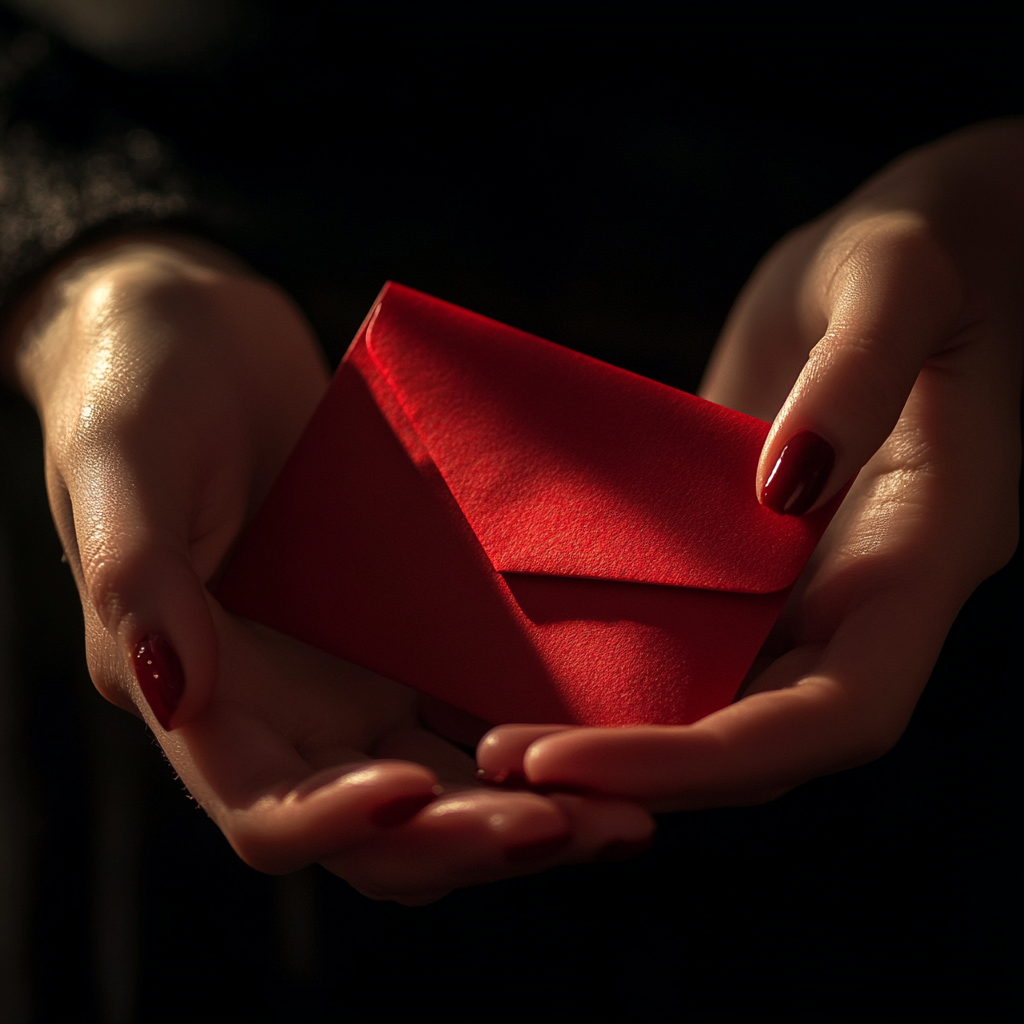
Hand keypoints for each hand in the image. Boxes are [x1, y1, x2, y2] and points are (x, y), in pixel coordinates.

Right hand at [9, 237, 651, 901]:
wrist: (205, 339)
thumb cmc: (140, 386)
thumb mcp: (120, 462)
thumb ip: (136, 579)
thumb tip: (170, 694)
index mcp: (200, 698)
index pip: (268, 810)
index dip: (340, 823)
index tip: (421, 791)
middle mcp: (285, 714)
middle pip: (384, 830)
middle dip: (476, 841)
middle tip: (588, 827)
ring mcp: (353, 682)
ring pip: (448, 789)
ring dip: (531, 815)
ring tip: (630, 816)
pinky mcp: (408, 639)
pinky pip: (478, 712)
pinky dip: (541, 746)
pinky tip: (618, 737)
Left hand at [478, 120, 1022, 809]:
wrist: (912, 249)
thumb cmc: (920, 249)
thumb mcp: (892, 279)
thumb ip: (855, 376)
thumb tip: (791, 485)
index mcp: (926, 550)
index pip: (839, 709)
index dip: (715, 757)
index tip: (580, 762)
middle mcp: (872, 595)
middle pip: (768, 739)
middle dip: (644, 771)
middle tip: (506, 762)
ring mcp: (814, 583)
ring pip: (728, 706)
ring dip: (624, 739)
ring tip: (504, 738)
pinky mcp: (763, 559)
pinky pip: (701, 640)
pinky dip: (629, 675)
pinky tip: (541, 666)